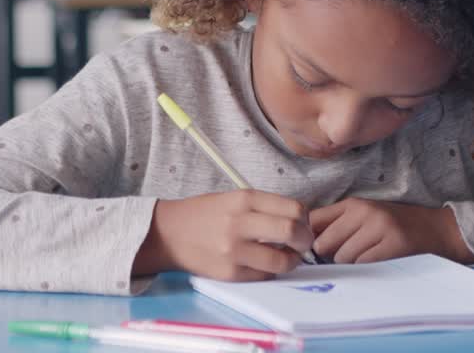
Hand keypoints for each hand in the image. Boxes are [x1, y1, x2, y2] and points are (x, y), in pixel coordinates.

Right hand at [134, 190, 313, 280]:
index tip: (303, 224)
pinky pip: (264, 275)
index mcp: (244, 199)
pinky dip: (271, 271)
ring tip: (287, 257)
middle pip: (292, 231)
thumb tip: (298, 221)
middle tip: (302, 244)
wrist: (168, 233)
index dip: (305, 219)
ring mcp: (234, 250)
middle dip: (305, 240)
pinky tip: (265, 264)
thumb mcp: (233, 199)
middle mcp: (240, 223)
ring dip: (292, 261)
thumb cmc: (203, 214)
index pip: (293, 208)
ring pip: (282, 260)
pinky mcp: (230, 272)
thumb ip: (264, 207)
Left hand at [309, 199, 469, 264]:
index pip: (314, 220)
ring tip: (366, 257)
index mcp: (353, 204)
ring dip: (349, 265)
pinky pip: (363, 265)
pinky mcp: (393, 245)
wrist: (435, 229)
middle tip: (344, 256)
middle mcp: (364, 212)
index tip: (315, 249)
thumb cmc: (393, 226)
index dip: (309, 238)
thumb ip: (336, 224)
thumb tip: (303, 242)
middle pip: (323, 243)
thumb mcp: (364, 216)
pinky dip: (366, 270)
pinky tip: (377, 262)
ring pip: (342, 257)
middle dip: (329, 255)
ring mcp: (379, 227)